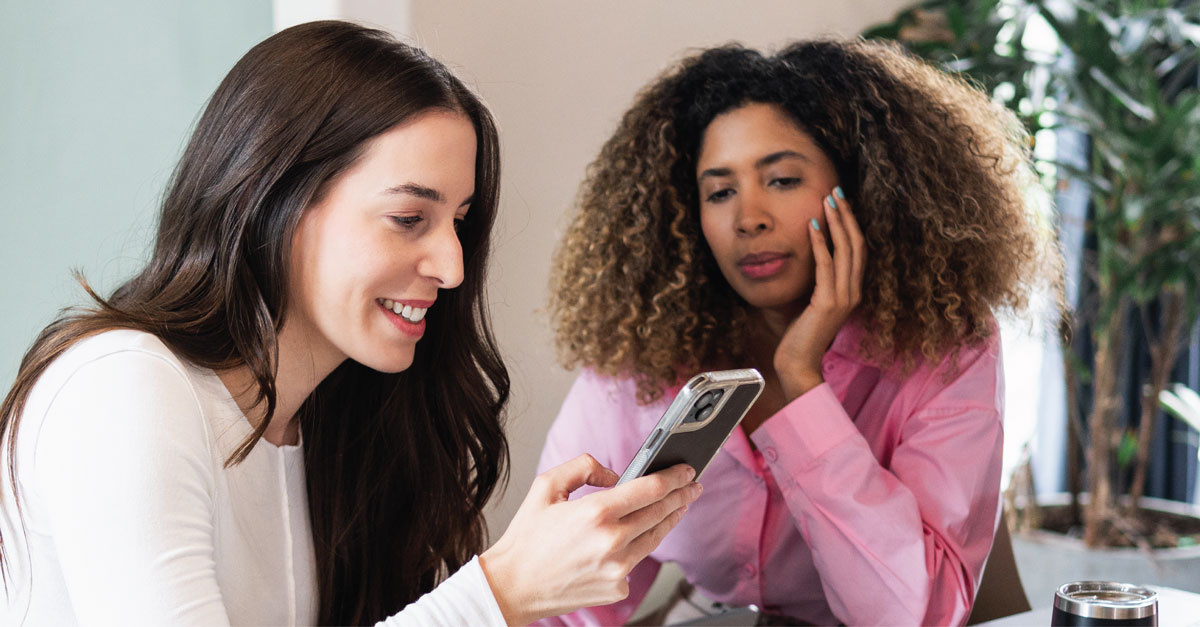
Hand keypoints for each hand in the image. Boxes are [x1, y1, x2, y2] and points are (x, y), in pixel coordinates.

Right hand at [479, 455, 700, 624]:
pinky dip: (639, 546)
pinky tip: (638, 537)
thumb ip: (584, 467)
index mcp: (595, 512)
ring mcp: (618, 568)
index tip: (686, 469)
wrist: (514, 586)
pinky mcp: (618, 587)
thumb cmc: (527, 538)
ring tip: (679, 506)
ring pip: (655, 537)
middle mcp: (611, 541)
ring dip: (671, 519)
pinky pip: (636, 561)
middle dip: (681, 495)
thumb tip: (615, 475)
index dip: (674, 476)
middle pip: (660, 512)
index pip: (650, 488)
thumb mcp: (546, 486)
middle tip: (692, 485)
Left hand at [774, 187, 865, 398]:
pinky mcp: (827, 303)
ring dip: (836, 222)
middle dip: (846, 215)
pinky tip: (812, 225)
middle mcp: (853, 292)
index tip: (841, 201)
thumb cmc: (802, 335)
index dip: (852, 224)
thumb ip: (820, 283)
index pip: (858, 250)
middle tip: (836, 191)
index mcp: (852, 291)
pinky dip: (820, 243)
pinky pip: (826, 266)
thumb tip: (815, 259)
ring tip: (827, 200)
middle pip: (856, 244)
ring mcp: (843, 298)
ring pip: (845, 251)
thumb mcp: (814, 302)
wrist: (799, 364)